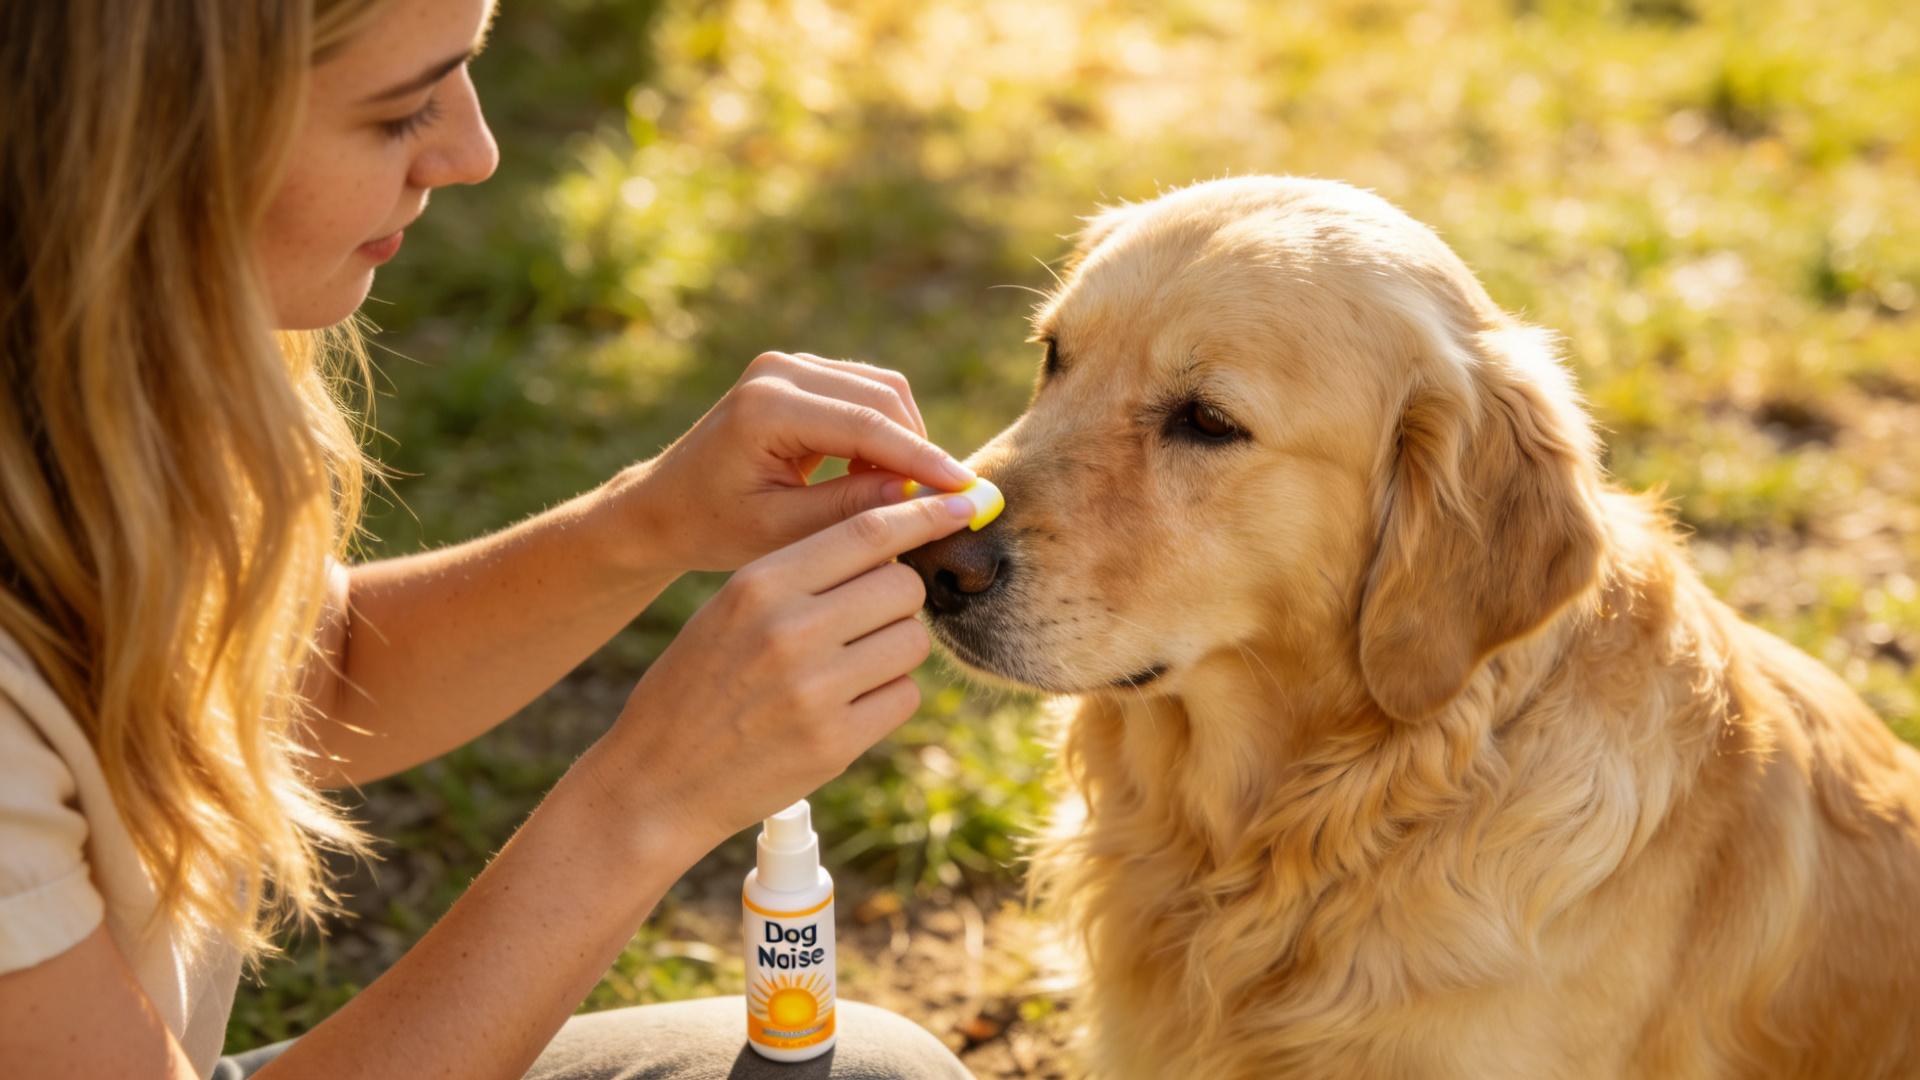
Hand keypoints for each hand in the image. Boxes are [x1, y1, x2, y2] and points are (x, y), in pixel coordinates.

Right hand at [581, 493, 977, 851]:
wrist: (656, 780)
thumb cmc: (699, 684)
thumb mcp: (730, 608)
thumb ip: (802, 574)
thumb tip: (895, 540)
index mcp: (760, 585)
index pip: (867, 531)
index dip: (925, 515)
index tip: (962, 504)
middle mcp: (790, 631)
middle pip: (903, 586)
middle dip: (900, 598)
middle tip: (869, 619)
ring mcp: (815, 691)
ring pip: (912, 641)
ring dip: (897, 649)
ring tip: (851, 666)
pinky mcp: (836, 744)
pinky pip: (905, 697)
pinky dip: (890, 697)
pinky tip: (848, 706)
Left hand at [629, 351, 974, 572]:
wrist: (664, 505)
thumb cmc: (713, 526)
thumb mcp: (780, 532)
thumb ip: (850, 511)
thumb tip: (922, 496)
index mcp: (766, 407)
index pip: (866, 425)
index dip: (923, 459)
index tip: (966, 491)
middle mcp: (778, 370)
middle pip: (883, 397)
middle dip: (918, 449)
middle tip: (940, 503)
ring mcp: (788, 364)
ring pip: (881, 391)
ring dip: (903, 441)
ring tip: (898, 497)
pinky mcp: (798, 372)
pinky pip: (864, 393)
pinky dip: (883, 432)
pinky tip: (875, 478)